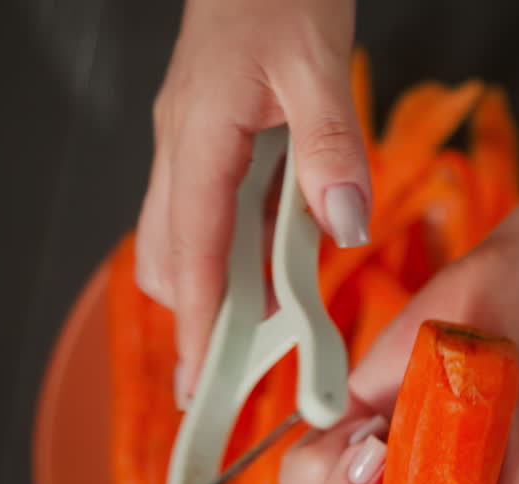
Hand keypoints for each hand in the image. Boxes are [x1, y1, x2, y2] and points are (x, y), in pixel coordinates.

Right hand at [135, 0, 371, 407]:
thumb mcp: (317, 65)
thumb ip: (330, 148)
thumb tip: (342, 225)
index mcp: (197, 138)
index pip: (192, 253)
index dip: (199, 326)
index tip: (202, 383)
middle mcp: (181, 150)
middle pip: (175, 261)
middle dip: (204, 320)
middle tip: (247, 369)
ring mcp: (190, 146)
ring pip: (190, 240)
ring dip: (228, 285)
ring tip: (280, 322)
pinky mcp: (210, 140)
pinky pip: (217, 212)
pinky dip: (244, 247)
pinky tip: (286, 252)